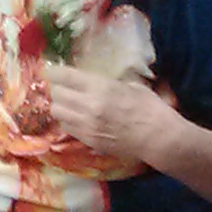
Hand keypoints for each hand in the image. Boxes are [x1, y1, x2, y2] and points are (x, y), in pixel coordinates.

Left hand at [34, 66, 167, 162]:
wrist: (160, 139)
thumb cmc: (151, 108)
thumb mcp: (131, 85)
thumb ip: (109, 83)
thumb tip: (95, 80)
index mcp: (100, 87)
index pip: (64, 76)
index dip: (54, 72)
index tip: (52, 70)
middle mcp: (88, 105)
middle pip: (56, 94)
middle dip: (57, 89)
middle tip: (63, 88)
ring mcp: (87, 125)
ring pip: (57, 112)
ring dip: (60, 105)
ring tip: (69, 104)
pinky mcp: (89, 141)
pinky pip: (67, 128)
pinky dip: (68, 121)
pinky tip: (77, 118)